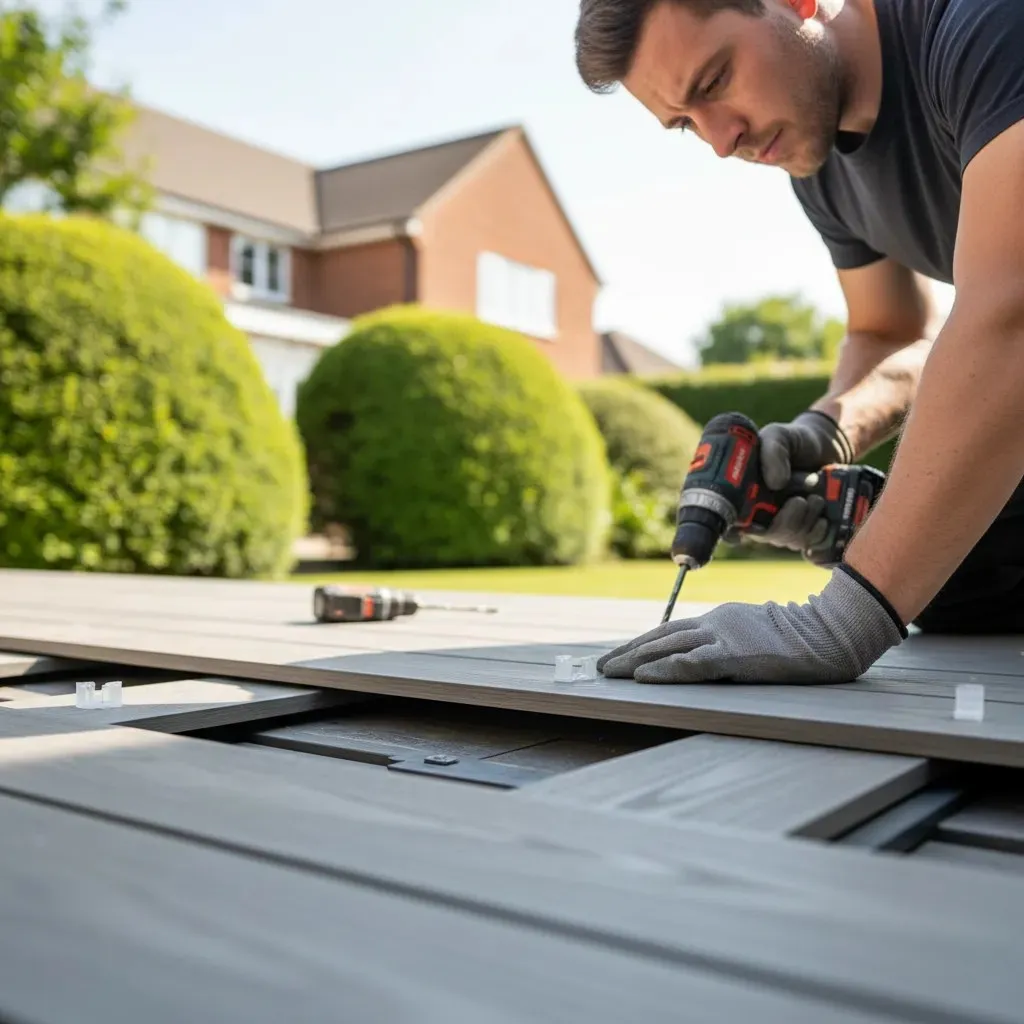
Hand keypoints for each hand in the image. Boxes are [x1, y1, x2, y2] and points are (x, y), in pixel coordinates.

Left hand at [597, 565, 905, 683]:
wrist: (826, 631)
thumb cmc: (796, 637)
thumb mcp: (753, 634)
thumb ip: (727, 642)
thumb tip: (703, 657)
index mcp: (717, 620)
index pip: (669, 631)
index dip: (641, 644)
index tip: (619, 655)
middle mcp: (713, 624)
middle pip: (660, 637)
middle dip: (627, 652)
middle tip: (600, 666)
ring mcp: (722, 637)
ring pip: (667, 647)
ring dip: (634, 661)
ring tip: (609, 672)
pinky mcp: (734, 656)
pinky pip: (692, 664)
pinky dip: (664, 669)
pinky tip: (643, 676)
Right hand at [736, 410, 854, 555]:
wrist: (826, 447)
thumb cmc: (795, 441)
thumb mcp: (779, 436)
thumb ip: (774, 451)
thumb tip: (776, 484)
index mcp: (742, 493)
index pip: (728, 522)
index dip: (734, 531)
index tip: (752, 526)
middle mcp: (758, 513)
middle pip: (764, 535)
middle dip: (786, 522)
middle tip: (800, 500)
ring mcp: (782, 524)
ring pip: (788, 539)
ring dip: (805, 520)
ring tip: (816, 498)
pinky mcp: (804, 530)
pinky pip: (808, 543)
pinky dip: (818, 530)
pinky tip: (822, 515)